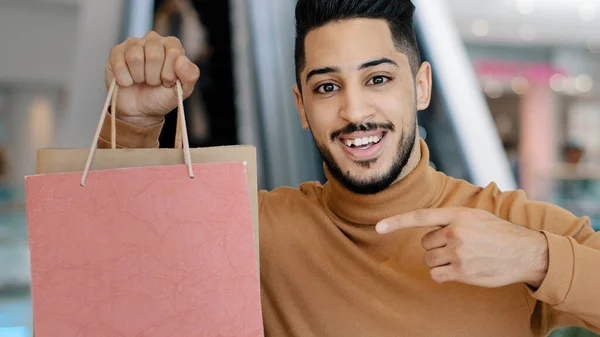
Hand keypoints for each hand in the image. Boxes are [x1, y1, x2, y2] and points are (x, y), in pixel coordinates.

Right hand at [105, 31, 199, 125]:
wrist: (140, 111)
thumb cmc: (162, 97)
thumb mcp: (182, 91)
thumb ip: (190, 76)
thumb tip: (181, 60)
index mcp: (172, 45)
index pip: (174, 52)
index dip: (170, 73)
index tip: (167, 81)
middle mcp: (153, 39)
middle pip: (154, 55)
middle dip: (154, 77)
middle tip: (153, 83)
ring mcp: (133, 44)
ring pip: (135, 57)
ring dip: (139, 77)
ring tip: (141, 81)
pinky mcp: (116, 52)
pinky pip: (119, 63)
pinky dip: (125, 79)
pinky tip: (128, 81)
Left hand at [376, 208, 548, 287]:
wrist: (524, 252)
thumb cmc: (497, 233)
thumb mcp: (475, 216)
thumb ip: (451, 219)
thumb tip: (427, 226)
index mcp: (457, 215)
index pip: (420, 216)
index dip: (397, 222)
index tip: (378, 227)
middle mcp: (455, 232)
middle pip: (425, 244)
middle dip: (436, 247)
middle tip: (458, 246)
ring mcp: (458, 253)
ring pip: (429, 260)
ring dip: (440, 261)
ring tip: (463, 257)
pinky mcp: (462, 271)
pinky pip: (436, 275)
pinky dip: (443, 275)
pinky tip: (460, 270)